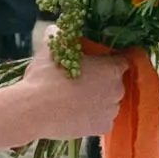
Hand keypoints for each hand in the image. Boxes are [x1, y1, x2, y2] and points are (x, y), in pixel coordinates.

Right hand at [6, 43, 127, 136]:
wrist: (33, 111)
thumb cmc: (45, 76)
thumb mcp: (51, 47)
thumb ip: (59, 33)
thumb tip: (58, 28)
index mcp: (112, 68)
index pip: (125, 59)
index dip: (112, 57)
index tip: (100, 58)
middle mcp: (118, 90)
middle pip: (116, 81)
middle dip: (103, 79)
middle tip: (83, 78)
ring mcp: (111, 112)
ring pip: (108, 101)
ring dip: (98, 98)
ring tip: (76, 97)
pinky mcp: (101, 129)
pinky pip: (101, 118)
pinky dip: (92, 115)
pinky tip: (76, 111)